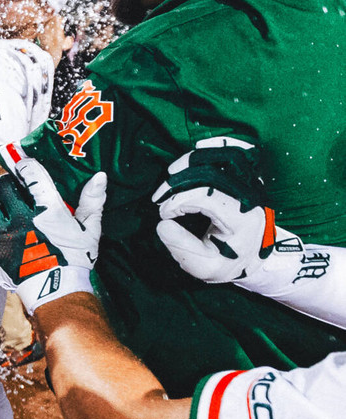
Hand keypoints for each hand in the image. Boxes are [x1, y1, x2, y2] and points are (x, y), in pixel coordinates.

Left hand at [0, 149, 104, 310]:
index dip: (25, 165)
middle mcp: (22, 218)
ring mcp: (5, 233)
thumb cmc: (74, 260)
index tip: (24, 164)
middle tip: (15, 189)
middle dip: (10, 184)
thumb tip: (99, 177)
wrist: (56, 291)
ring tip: (4, 206)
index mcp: (47, 210)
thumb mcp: (89, 230)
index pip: (30, 174)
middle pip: (4, 185)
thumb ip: (92, 201)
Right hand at [152, 138, 277, 283]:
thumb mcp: (205, 268)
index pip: (205, 196)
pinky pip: (231, 151)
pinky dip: (209, 151)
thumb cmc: (230, 263)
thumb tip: (163, 223)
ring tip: (172, 174)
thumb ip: (182, 248)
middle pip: (209, 172)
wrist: (258, 258)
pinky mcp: (249, 177)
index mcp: (242, 219)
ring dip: (190, 161)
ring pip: (222, 155)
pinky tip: (191, 163)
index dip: (177, 202)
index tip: (163, 215)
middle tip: (160, 197)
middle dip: (177, 183)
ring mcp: (252, 183)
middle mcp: (251, 196)